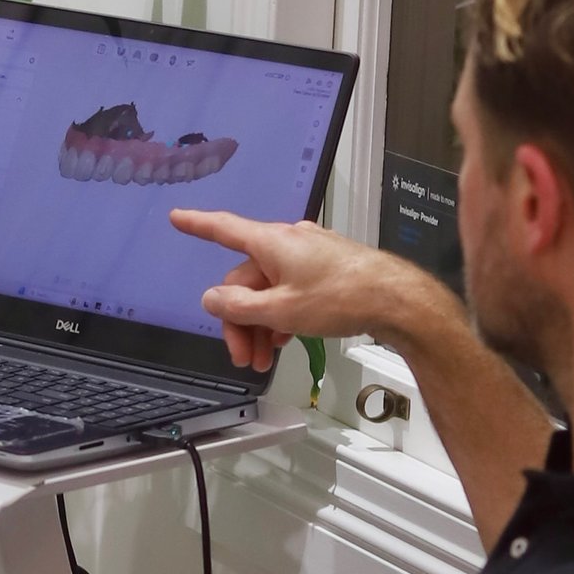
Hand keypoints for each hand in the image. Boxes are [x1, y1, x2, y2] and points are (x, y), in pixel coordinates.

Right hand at [168, 211, 444, 370]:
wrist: (396, 301)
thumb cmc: (341, 298)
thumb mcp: (281, 310)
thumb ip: (240, 306)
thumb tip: (211, 298)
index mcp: (271, 243)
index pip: (223, 229)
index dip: (197, 225)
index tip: (177, 217)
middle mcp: (287, 242)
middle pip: (247, 278)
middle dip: (240, 319)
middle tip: (243, 355)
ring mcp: (309, 254)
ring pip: (270, 288)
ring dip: (262, 323)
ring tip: (266, 357)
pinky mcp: (326, 268)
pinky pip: (291, 289)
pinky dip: (283, 313)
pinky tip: (287, 339)